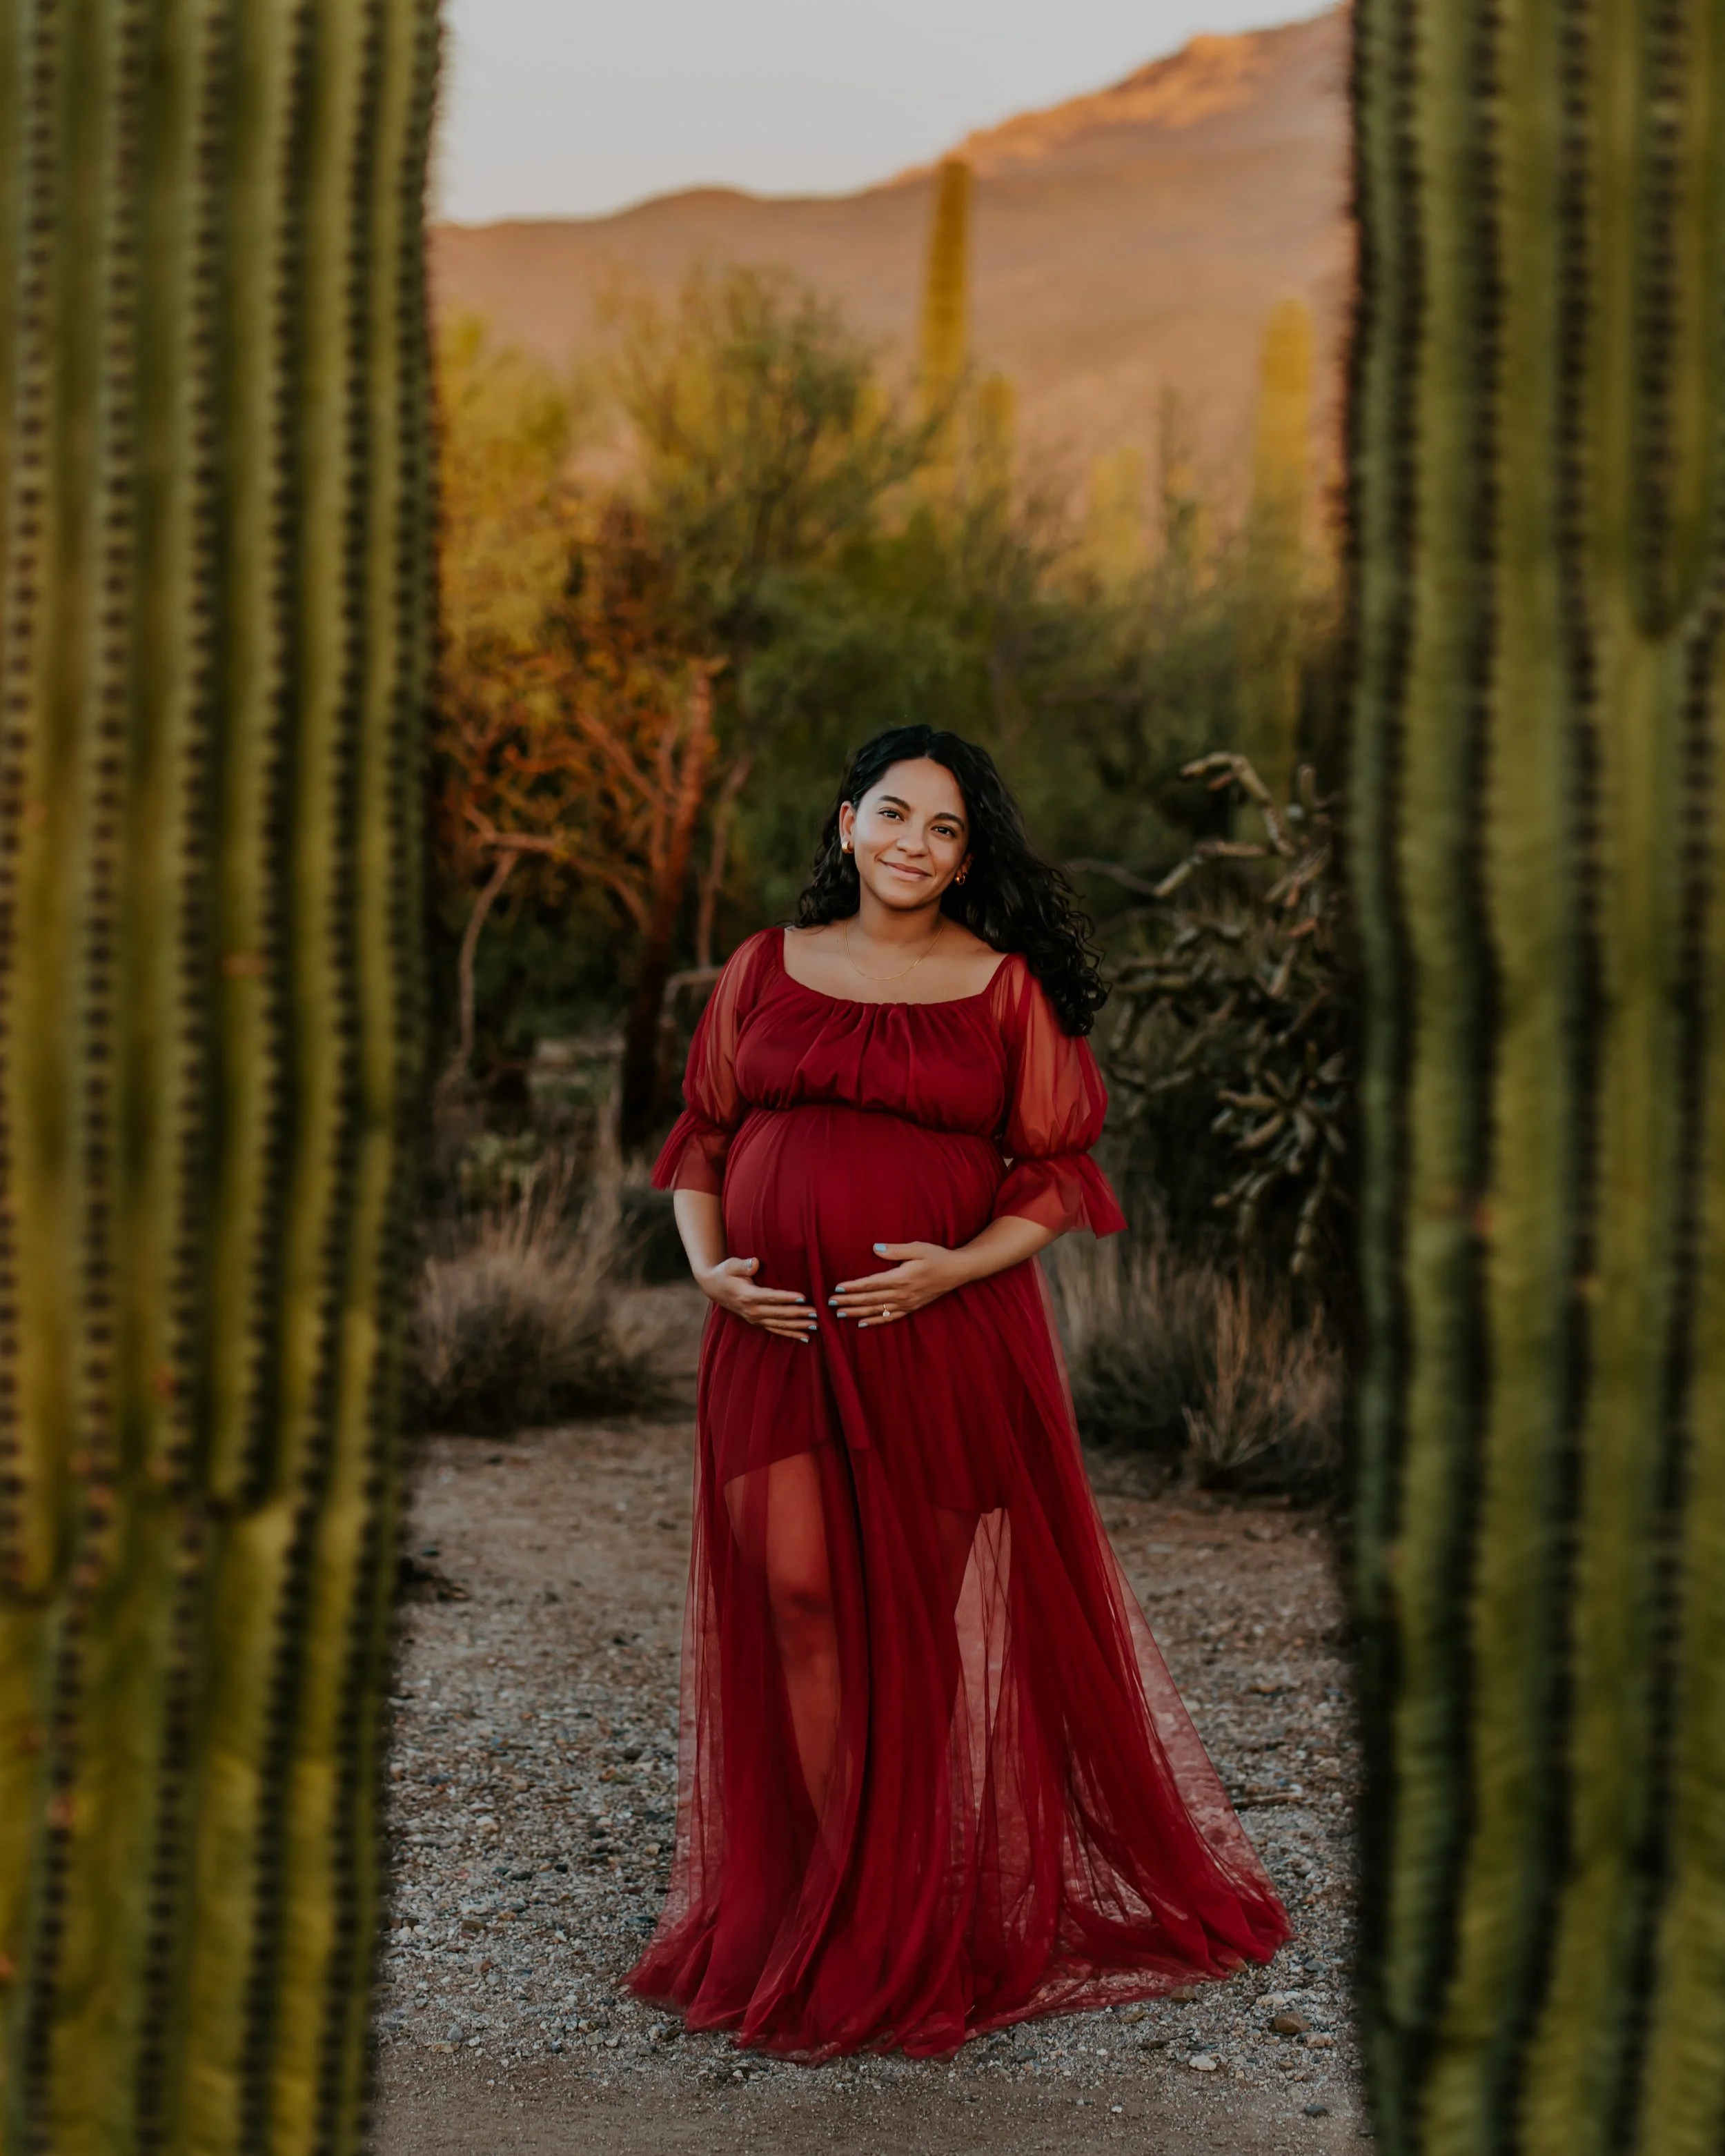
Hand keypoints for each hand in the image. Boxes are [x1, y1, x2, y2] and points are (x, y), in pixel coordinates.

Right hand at [695, 1255, 817, 1341]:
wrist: (713, 1287)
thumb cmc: (725, 1272)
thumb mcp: (731, 1265)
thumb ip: (743, 1265)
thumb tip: (755, 1263)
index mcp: (747, 1295)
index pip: (771, 1297)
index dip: (788, 1298)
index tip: (803, 1298)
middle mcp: (752, 1310)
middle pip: (779, 1313)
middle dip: (798, 1314)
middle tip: (816, 1313)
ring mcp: (754, 1318)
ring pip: (780, 1324)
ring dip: (798, 1326)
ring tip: (815, 1325)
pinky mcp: (757, 1322)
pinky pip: (776, 1330)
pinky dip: (790, 1334)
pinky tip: (805, 1337)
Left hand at [829, 1242, 966, 1327]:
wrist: (957, 1271)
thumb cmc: (937, 1256)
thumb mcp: (917, 1248)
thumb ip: (895, 1250)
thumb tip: (875, 1248)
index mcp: (901, 1278)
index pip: (871, 1284)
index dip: (853, 1287)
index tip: (837, 1288)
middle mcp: (902, 1294)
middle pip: (870, 1299)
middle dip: (849, 1301)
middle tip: (830, 1302)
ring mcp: (907, 1303)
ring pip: (877, 1311)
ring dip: (857, 1313)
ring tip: (839, 1314)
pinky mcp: (911, 1308)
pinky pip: (890, 1318)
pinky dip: (875, 1321)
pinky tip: (862, 1323)